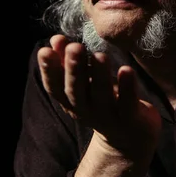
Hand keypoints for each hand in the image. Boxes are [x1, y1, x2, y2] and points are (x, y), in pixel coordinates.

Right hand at [37, 36, 161, 157]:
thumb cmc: (103, 100)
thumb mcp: (85, 82)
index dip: (48, 71)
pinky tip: (127, 70)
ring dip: (100, 76)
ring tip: (100, 55)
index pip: (55, 87)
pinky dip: (127, 88)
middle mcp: (86, 110)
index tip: (45, 51)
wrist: (130, 138)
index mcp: (71, 101)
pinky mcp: (130, 119)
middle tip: (75, 47)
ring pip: (102, 96)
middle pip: (76, 91)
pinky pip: (128, 104)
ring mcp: (108, 116)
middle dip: (74, 70)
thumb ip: (69, 61)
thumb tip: (55, 38)